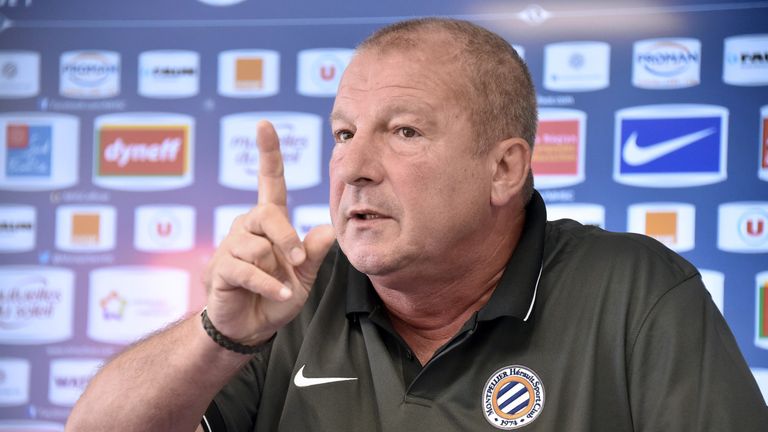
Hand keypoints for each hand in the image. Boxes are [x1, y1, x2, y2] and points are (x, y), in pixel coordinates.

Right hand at [202, 120, 334, 346]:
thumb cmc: (276, 295)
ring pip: (258, 246)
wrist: (251, 328)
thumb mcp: (304, 275)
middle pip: (267, 215)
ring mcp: (229, 247)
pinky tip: (279, 293)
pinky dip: (269, 284)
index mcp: (268, 223)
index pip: (269, 182)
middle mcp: (246, 227)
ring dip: (276, 269)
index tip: (264, 125)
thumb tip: (329, 230)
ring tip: (279, 285)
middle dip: (286, 237)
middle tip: (298, 259)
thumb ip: (314, 253)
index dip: (268, 154)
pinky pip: (248, 270)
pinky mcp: (219, 269)